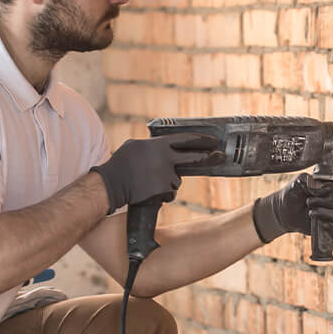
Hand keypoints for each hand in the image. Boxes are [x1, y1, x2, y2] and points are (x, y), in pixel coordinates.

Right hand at [90, 134, 224, 212]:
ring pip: (177, 180)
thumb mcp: (136, 146)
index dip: (202, 140)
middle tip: (220, 157)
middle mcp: (166, 159)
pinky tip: (149, 190)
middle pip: (194, 158)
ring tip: (150, 181)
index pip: (186, 140)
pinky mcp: (164, 190)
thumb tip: (164, 148)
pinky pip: (170, 193)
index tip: (213, 141)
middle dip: (210, 157)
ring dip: (168, 182)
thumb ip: (153, 146)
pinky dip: (163, 193)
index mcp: (159, 145)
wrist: (112, 184)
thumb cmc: (121, 164)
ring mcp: (166, 175)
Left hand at [252, 173, 332, 243]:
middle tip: (310, 202)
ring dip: (328, 214)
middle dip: (328, 202)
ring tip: (311, 213)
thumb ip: (312, 181)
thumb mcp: (298, 182)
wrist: (283, 211)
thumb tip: (325, 188)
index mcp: (332, 186)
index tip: (331, 190)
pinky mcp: (331, 228)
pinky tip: (322, 224)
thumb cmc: (293, 193)